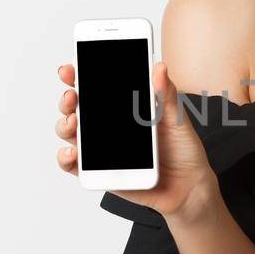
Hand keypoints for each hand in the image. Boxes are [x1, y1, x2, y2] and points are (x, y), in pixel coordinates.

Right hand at [55, 60, 219, 220]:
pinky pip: (75, 165)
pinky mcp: (100, 172)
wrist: (189, 186)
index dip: (78, 76)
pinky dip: (67, 158)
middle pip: (76, 108)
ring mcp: (101, 149)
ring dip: (65, 125)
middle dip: (68, 99)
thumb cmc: (182, 150)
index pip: (94, 87)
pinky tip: (73, 152)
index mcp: (123, 108)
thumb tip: (160, 67)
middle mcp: (107, 126)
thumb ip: (166, 94)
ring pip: (71, 133)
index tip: (71, 68)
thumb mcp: (176, 118)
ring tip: (73, 122)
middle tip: (72, 95)